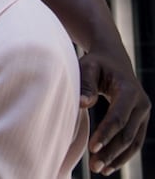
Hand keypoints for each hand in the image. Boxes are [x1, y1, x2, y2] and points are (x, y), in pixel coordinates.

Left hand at [80, 49, 150, 174]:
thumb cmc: (96, 63)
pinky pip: (134, 141)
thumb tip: (82, 104)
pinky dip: (123, 155)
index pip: (118, 117)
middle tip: (94, 166)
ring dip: (118, 157)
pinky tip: (110, 165)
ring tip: (100, 170)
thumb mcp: (87, 66)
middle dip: (111, 151)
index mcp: (129, 90)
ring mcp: (143, 113)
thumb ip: (85, 83)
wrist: (113, 59)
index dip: (106, 134)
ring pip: (133, 141)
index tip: (92, 148)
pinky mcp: (140, 120)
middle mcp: (141, 103)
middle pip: (127, 133)